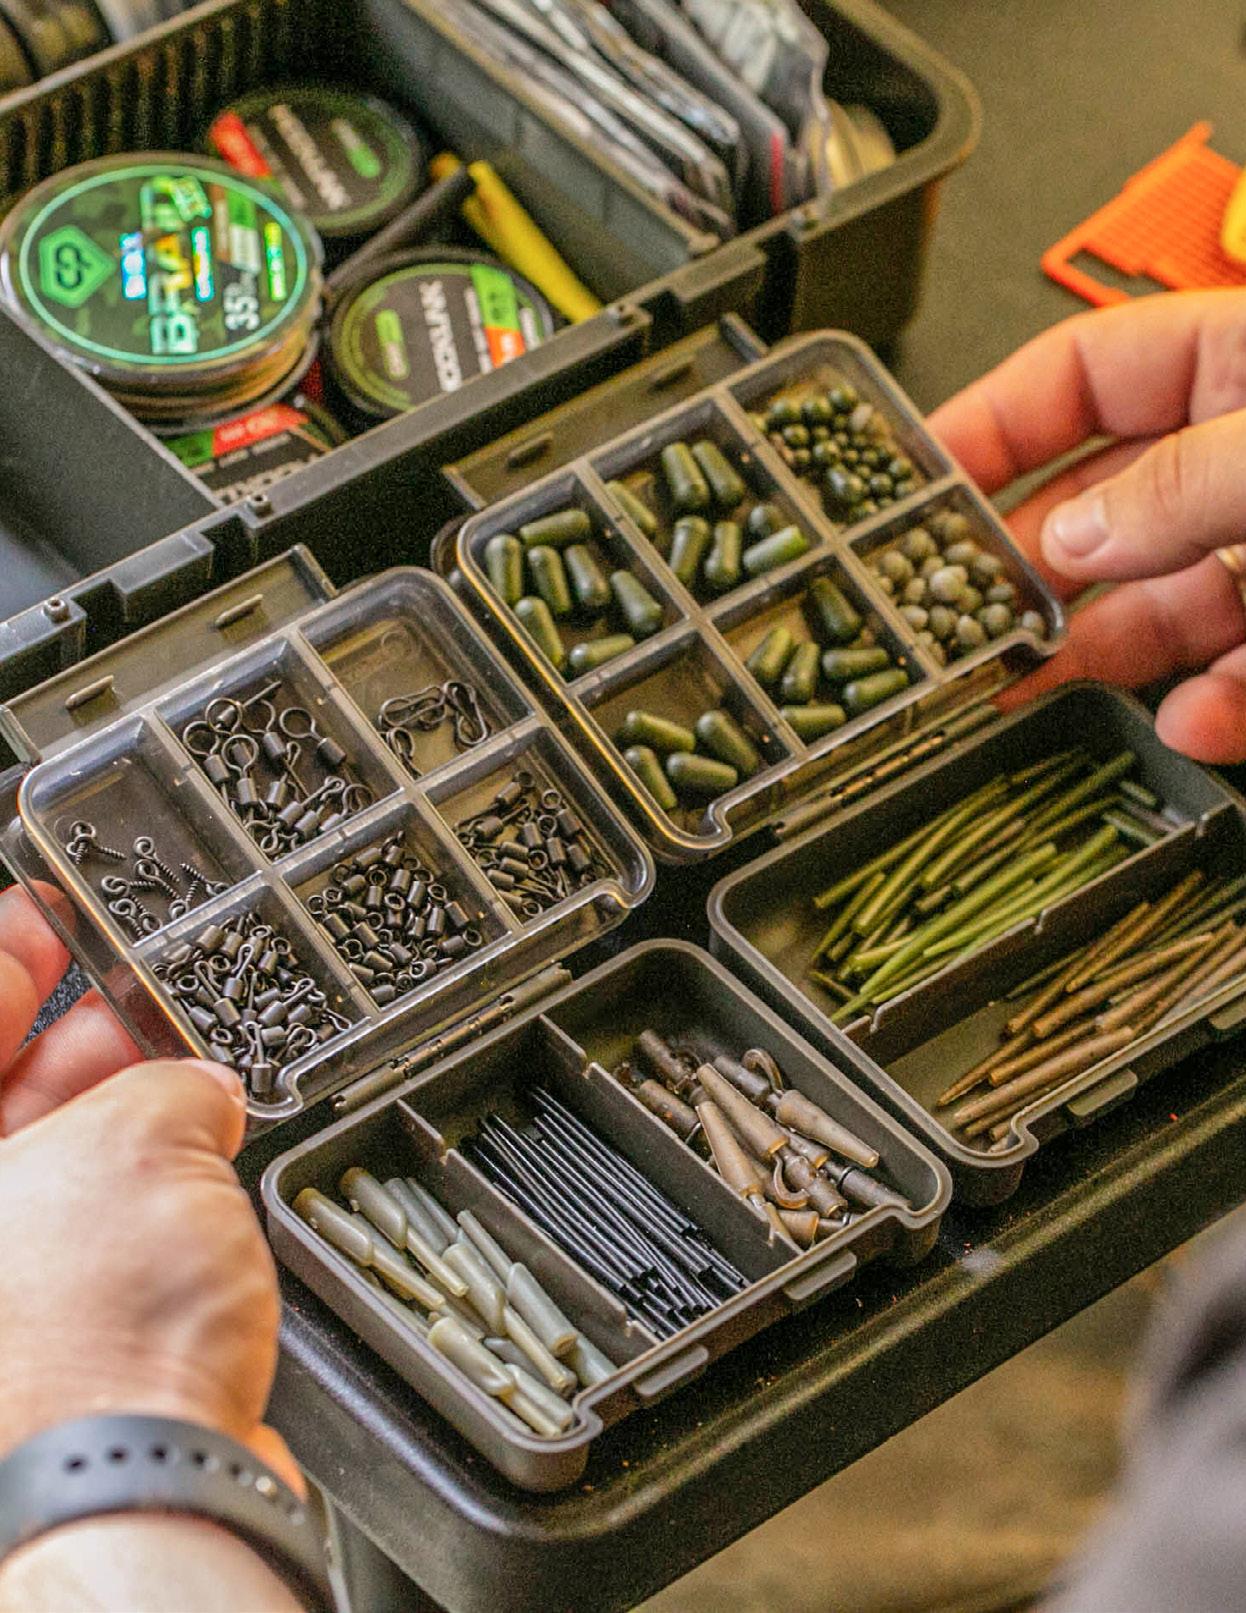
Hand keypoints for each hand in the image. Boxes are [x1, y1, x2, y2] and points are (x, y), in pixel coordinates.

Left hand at [0, 885, 298, 1491]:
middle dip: (61, 1027)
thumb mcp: (145, 1144)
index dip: (6, 958)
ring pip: (45, 1170)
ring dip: (113, 1109)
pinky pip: (89, 1236)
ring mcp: (0, 1299)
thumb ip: (169, 1089)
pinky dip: (140, 1192)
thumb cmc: (92, 1342)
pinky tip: (201, 1162)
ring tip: (182, 1063)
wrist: (138, 1497)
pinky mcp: (47, 1351)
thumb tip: (197, 1094)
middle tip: (122, 979)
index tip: (44, 917)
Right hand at [929, 288, 1245, 763]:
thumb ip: (1180, 486)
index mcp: (1241, 363)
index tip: (911, 487)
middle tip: (950, 619)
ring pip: (1158, 605)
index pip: (1080, 376)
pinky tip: (1188, 720)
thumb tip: (1073, 539)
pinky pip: (1240, 673)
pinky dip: (1211, 708)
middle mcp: (1243, 457)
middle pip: (1101, 508)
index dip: (988, 426)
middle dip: (1024, 570)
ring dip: (1093, 657)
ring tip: (1027, 693)